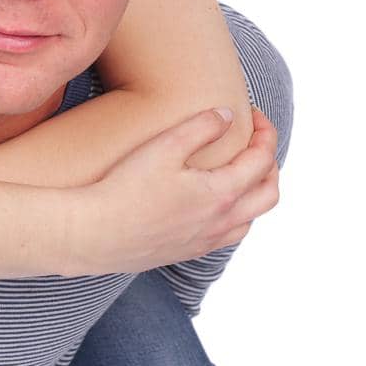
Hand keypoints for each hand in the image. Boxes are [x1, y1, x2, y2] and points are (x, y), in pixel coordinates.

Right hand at [82, 105, 279, 275]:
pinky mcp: (189, 251)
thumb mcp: (163, 146)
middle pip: (268, 194)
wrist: (96, 234)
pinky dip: (237, 212)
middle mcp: (222, 222)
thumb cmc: (126, 188)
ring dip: (255, 190)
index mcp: (221, 194)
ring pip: (252, 218)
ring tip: (238, 168)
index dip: (265, 133)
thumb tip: (227, 115)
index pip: (262, 161)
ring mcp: (207, 241)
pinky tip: (214, 200)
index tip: (254, 114)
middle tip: (255, 141)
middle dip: (270, 163)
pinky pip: (230, 234)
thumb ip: (200, 127)